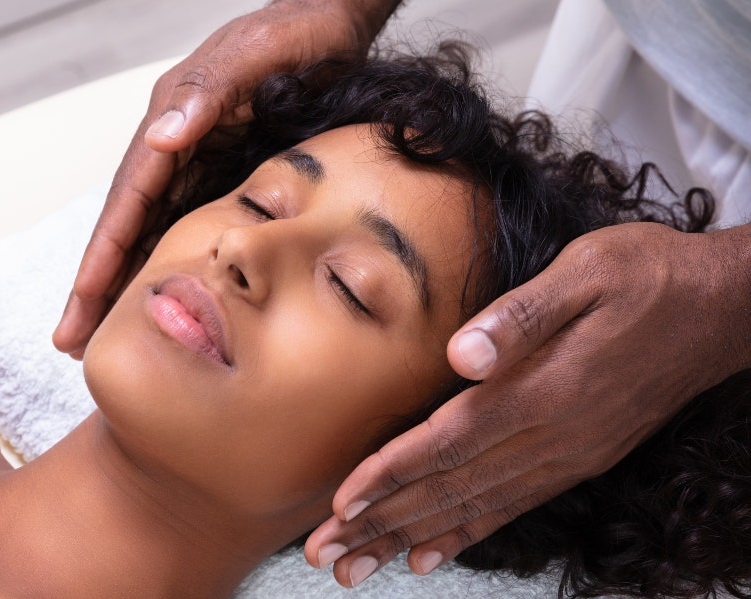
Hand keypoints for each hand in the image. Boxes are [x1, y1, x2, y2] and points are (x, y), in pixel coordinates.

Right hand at [52, 0, 399, 357]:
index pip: (126, 201)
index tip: (82, 304)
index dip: (102, 255)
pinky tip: (155, 296)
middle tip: (69, 342)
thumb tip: (160, 136)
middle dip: (95, 284)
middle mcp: (171, 145)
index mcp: (171, 121)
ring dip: (120, 282)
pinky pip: (178, 224)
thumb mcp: (256, 54)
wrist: (333, 20)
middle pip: (124, 225)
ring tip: (96, 334)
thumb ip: (209, 90)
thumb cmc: (298, 33)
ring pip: (146, 231)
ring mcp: (190, 159)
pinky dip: (160, 262)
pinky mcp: (214, 169)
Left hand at [304, 221, 750, 586]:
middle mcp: (554, 435)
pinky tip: (429, 555)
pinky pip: (513, 506)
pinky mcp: (580, 459)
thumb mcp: (587, 271)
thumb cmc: (649, 276)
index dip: (393, 473)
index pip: (450, 441)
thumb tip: (462, 354)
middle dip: (383, 522)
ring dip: (411, 536)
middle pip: (451, 488)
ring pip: (475, 507)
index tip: (343, 503)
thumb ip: (522, 315)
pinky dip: (466, 534)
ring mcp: (569, 454)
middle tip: (328, 554)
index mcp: (545, 389)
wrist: (725, 308)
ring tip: (359, 565)